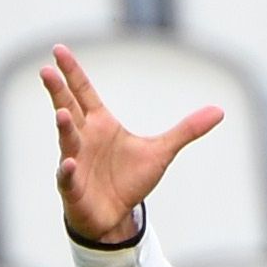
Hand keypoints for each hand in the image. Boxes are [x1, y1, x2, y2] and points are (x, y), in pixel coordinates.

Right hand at [43, 42, 221, 246]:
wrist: (116, 216)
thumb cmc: (129, 180)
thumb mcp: (161, 152)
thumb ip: (187, 130)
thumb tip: (219, 111)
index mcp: (100, 123)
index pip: (83, 92)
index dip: (72, 72)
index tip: (59, 50)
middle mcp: (83, 138)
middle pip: (67, 108)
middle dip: (58, 90)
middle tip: (46, 71)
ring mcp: (75, 161)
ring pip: (67, 140)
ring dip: (62, 128)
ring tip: (61, 113)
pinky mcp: (73, 188)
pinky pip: (67, 178)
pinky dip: (67, 172)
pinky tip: (69, 164)